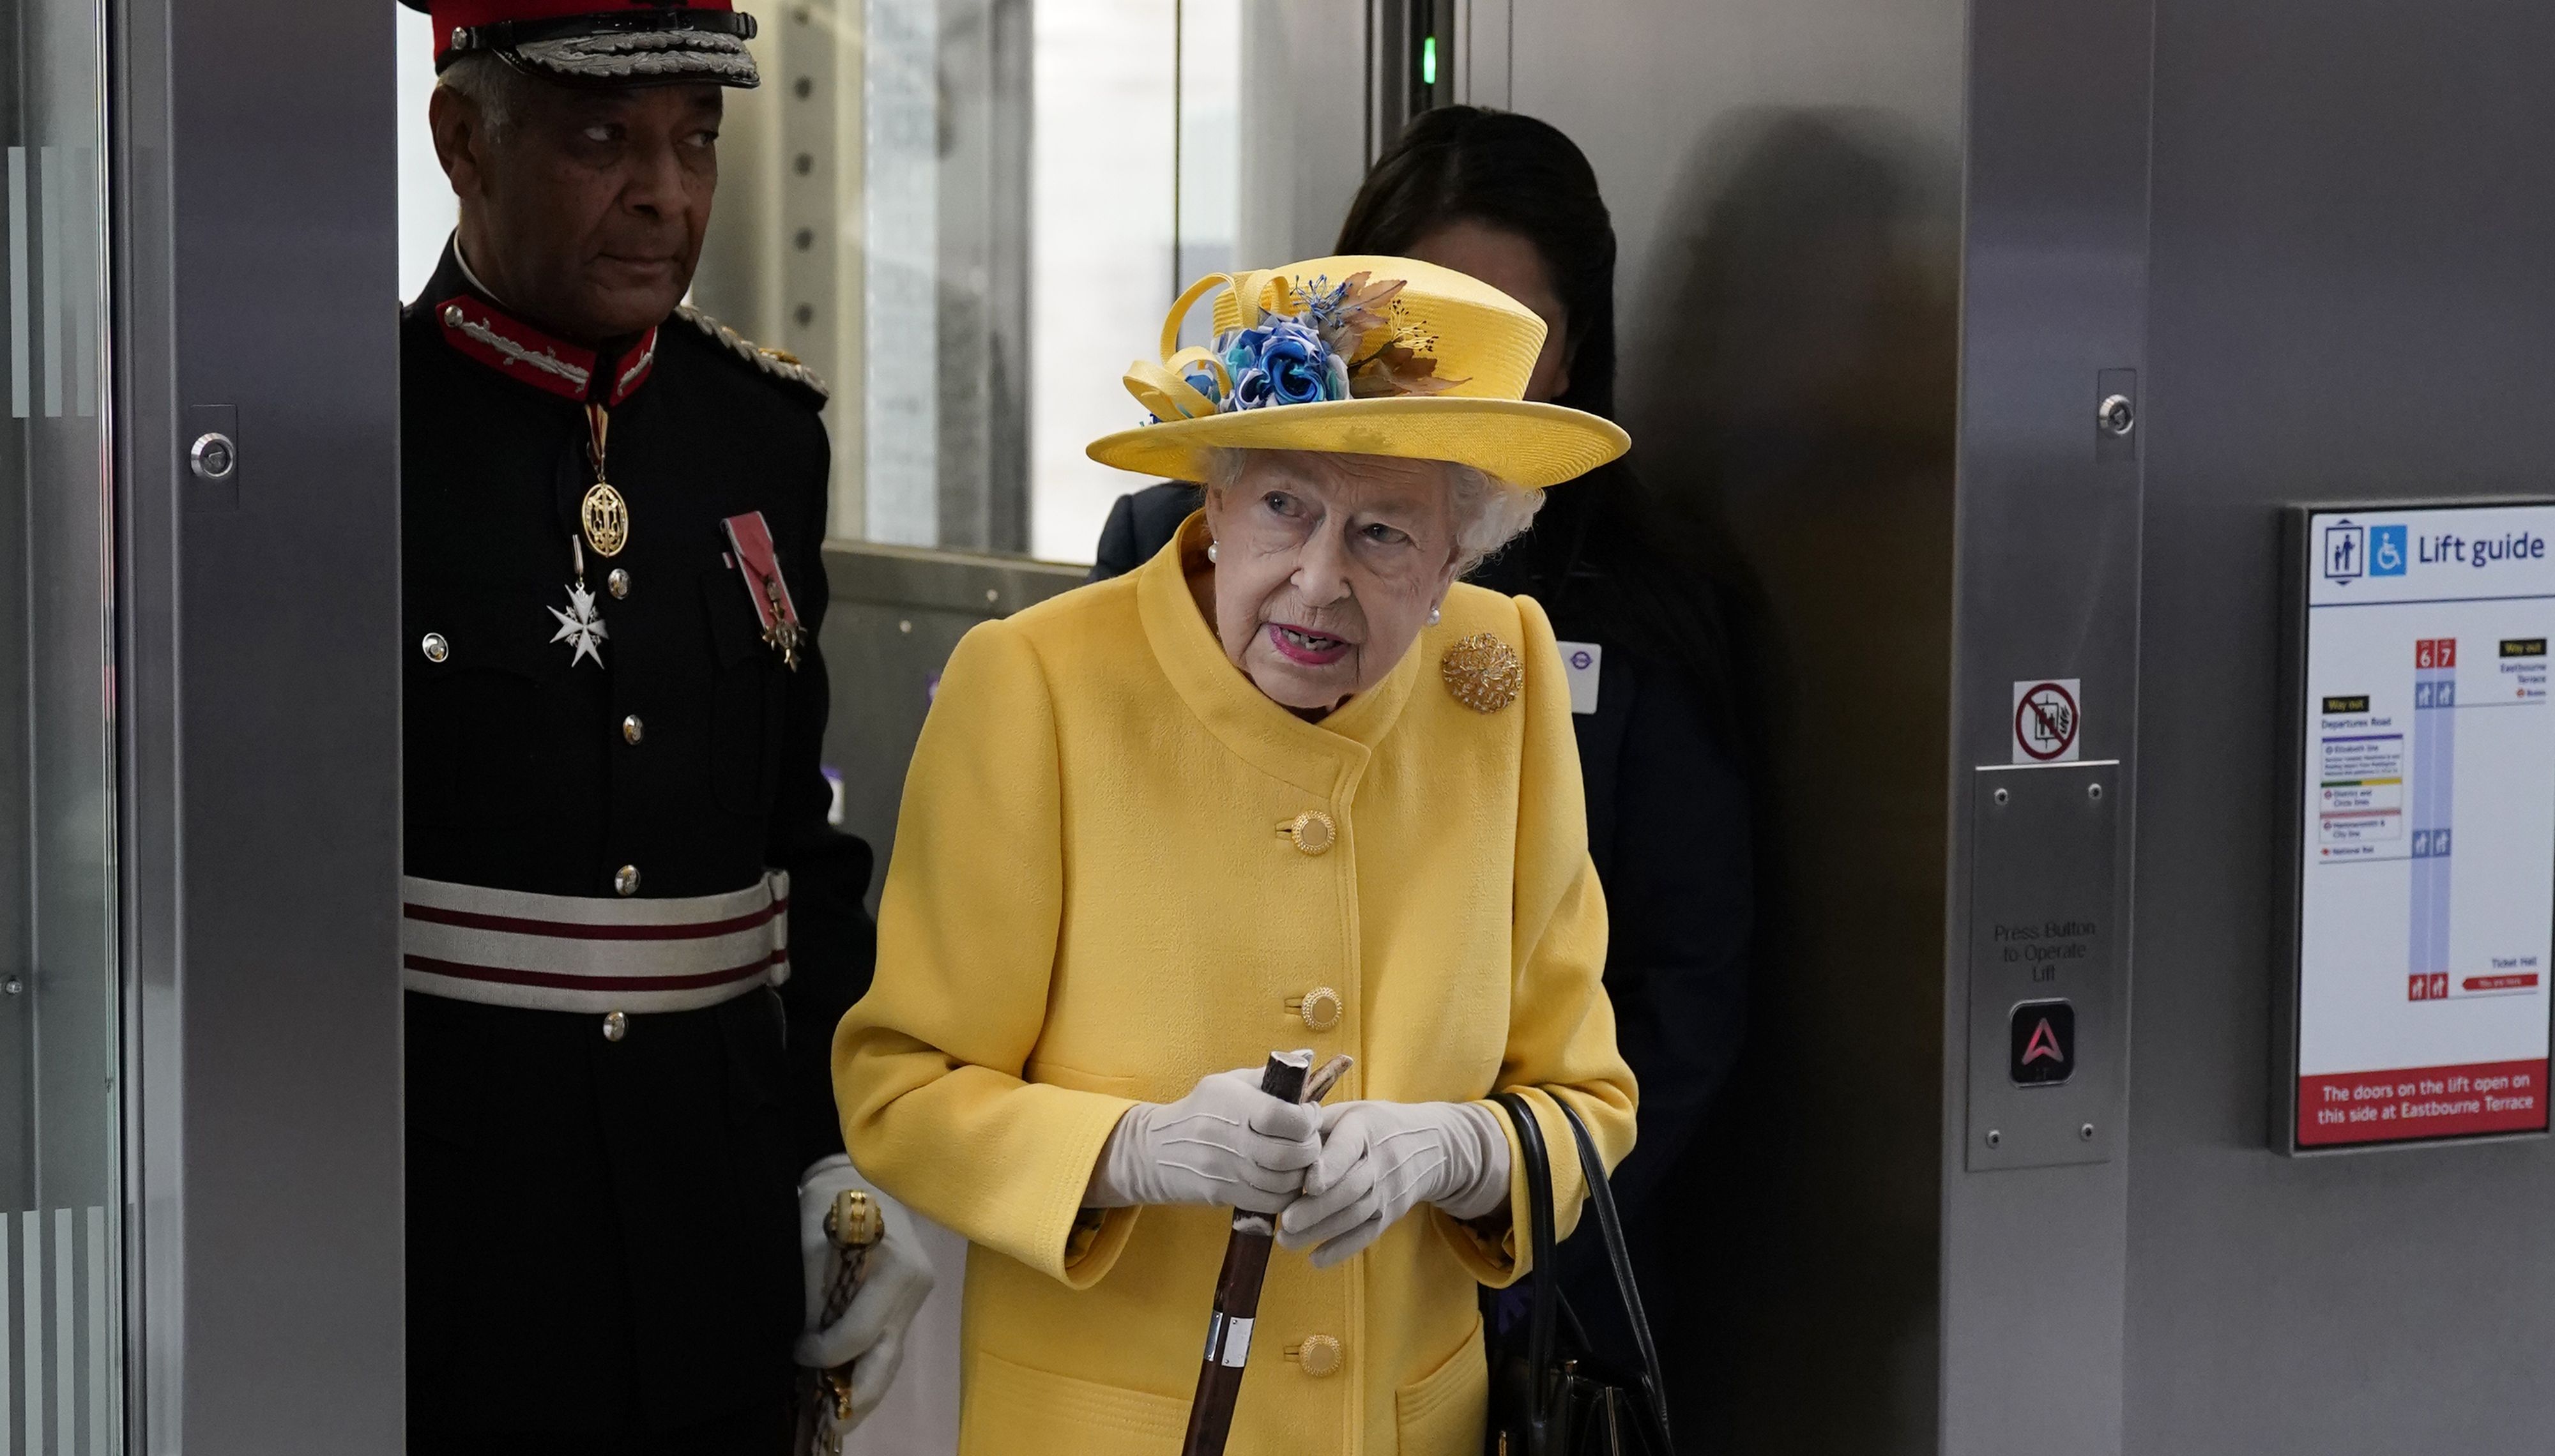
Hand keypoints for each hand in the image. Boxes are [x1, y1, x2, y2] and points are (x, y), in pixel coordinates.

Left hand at [793, 1156, 937, 1435]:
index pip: (860, 1333)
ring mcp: (915, 1296)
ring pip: (890, 1359)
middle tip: (828, 1426)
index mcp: (897, 1269)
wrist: (856, 1171)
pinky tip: (846, 1388)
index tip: (796, 1351)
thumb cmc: (828, 1201)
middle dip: (856, 1398)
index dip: (824, 1353)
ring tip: (836, 1420)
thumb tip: (807, 1343)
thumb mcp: (811, 1243)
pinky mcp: (908, 1300)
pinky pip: (888, 1344)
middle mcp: (915, 1287)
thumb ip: (813, 1295)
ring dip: (862, 1391)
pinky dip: (866, 1368)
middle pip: (886, 1359)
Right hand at [1083, 1067, 1323, 1212]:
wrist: (1155, 1149)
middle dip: (1311, 1147)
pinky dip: (1287, 1193)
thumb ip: (1269, 1075)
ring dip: (1302, 1172)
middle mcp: (1228, 1139)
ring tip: (1299, 1159)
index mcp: (1232, 1103)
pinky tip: (1284, 1178)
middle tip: (1310, 1139)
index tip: (1309, 1113)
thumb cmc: (1201, 1109)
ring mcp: (1226, 1171)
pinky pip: (1271, 1202)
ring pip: (1284, 1183)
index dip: (1307, 1118)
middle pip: (1289, 1154)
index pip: (1283, 1117)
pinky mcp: (1226, 1195)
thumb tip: (1307, 1056)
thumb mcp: (1228, 1083)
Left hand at [1276, 1100, 1508, 1268]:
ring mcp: (1388, 1190)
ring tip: (1286, 1240)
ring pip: (1355, 1215)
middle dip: (1317, 1209)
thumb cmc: (1373, 1126)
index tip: (1308, 1185)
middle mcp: (1380, 1161)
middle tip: (1286, 1222)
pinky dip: (1342, 1249)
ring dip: (1321, 1231)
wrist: (1429, 1145)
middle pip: (1350, 1189)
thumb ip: (1316, 1124)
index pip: (1348, 1147)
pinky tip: (1315, 1259)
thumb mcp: (1349, 1112)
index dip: (1330, 1167)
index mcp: (1364, 1128)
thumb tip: (1278, 1137)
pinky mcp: (1391, 1213)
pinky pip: (1367, 1234)